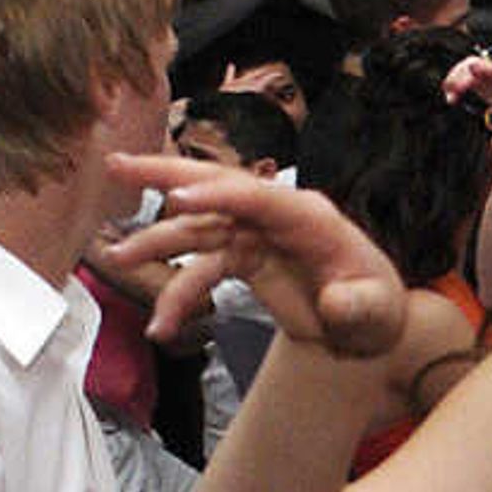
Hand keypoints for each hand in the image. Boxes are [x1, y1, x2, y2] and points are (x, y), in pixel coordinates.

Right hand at [106, 156, 409, 357]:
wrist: (367, 326)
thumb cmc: (376, 308)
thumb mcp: (376, 311)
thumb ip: (357, 306)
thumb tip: (336, 303)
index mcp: (309, 216)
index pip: (259, 197)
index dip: (218, 195)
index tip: (178, 199)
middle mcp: (276, 217)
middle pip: (215, 187)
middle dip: (165, 175)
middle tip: (117, 165)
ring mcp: (255, 235)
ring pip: (196, 229)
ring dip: (156, 242)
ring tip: (115, 256)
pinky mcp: (243, 258)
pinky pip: (200, 271)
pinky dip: (177, 296)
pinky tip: (159, 325)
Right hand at [443, 53, 491, 153]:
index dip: (491, 69)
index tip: (474, 68)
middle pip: (487, 66)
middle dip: (469, 75)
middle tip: (454, 91)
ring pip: (474, 68)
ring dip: (459, 77)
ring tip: (450, 97)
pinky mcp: (489, 85)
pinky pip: (469, 78)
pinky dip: (459, 84)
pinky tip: (451, 98)